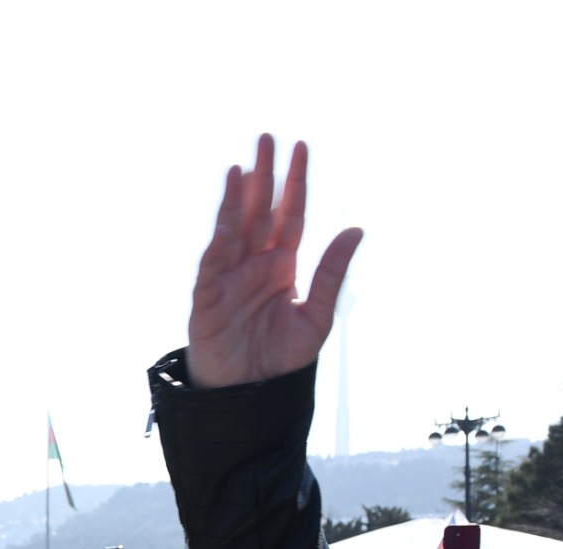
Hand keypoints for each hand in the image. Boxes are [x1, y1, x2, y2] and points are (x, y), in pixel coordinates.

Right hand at [185, 136, 362, 390]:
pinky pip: (211, 270)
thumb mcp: (317, 316)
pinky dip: (218, 248)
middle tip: (266, 138)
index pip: (289, 213)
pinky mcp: (207, 302)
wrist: (252, 397)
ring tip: (240, 169)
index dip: (294, 182)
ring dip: (234, 201)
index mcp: (282, 264)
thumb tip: (354, 229)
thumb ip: (332, 273)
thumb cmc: (282, 360)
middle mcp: (254, 264)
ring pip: (232, 231)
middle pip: (258, 211)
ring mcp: (229, 280)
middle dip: (263, 176)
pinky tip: (225, 225)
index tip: (300, 147)